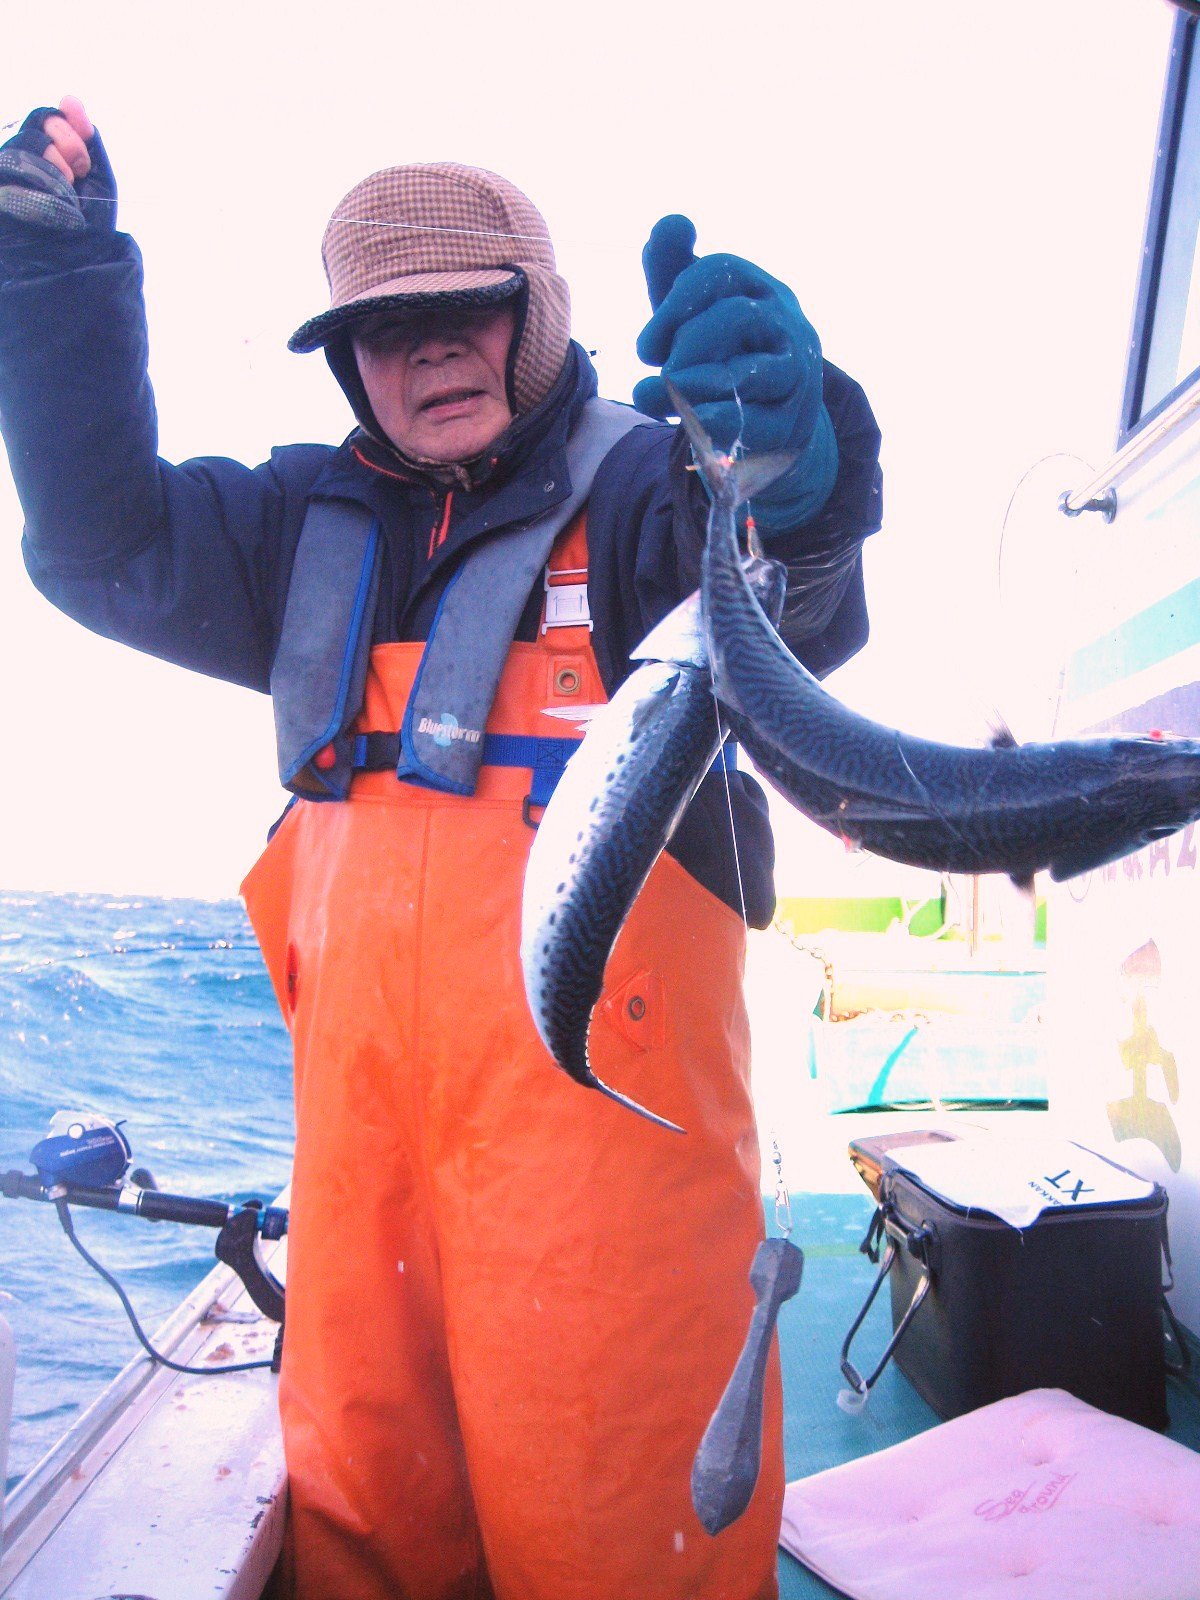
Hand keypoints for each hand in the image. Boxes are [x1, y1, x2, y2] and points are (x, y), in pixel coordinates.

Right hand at [0, 98, 114, 232]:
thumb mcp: (99, 178)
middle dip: (67, 145)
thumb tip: (69, 99)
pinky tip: (55, 201)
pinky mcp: (3, 195)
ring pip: (24, 148)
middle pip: (36, 128)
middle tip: (80, 172)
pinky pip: (10, 174)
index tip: (86, 133)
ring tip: (67, 193)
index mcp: (47, 153)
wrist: (81, 262)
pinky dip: (39, 184)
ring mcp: (9, 177)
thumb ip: (87, 140)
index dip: (68, 120)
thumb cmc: (89, 224)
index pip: (46, 118)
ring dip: (54, 167)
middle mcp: (23, 160)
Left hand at [633, 214, 837, 531]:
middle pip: (736, 316)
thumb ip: (673, 270)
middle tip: (662, 369)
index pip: (721, 271)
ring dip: (696, 382)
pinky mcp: (790, 423)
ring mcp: (795, 375)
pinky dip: (714, 419)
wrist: (766, 424)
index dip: (675, 303)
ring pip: (749, 372)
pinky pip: (753, 419)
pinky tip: (688, 420)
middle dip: (687, 342)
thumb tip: (671, 224)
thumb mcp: (691, 312)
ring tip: (663, 392)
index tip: (646, 347)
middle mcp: (786, 324)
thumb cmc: (722, 355)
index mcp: (760, 289)